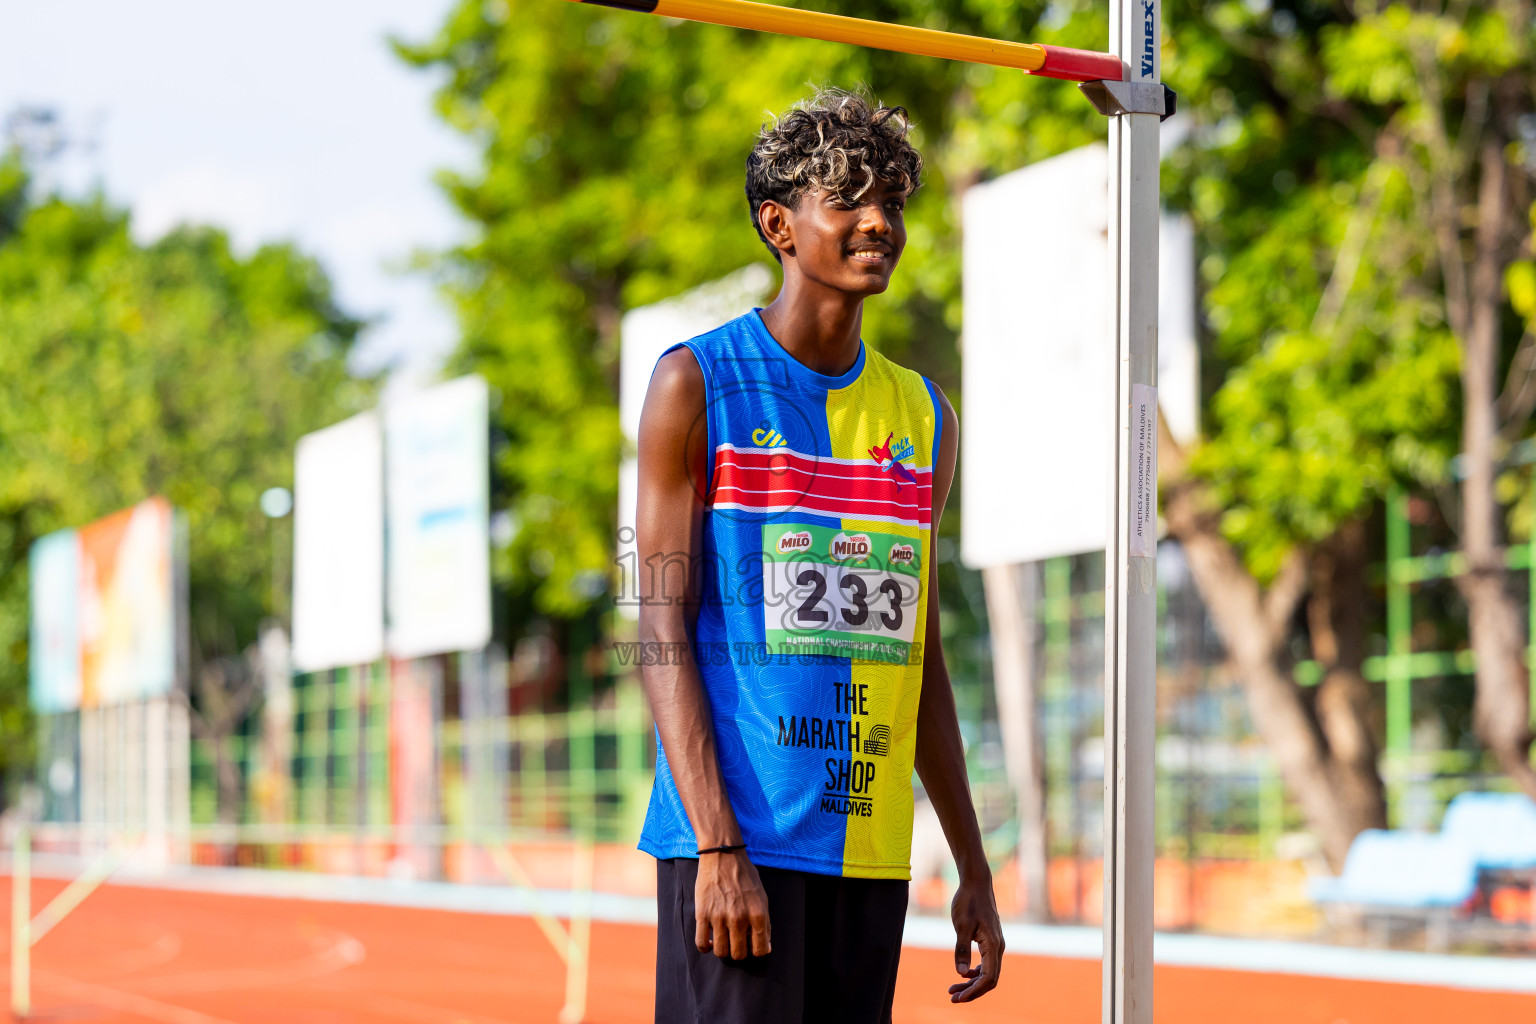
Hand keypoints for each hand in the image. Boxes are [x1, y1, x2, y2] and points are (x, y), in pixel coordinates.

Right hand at [694, 850, 771, 959]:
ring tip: (723, 939)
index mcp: (757, 914)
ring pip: (720, 952)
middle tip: (736, 941)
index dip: (756, 951)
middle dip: (739, 951)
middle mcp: (739, 918)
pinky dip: (705, 947)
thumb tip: (766, 948)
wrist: (723, 855)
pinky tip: (710, 940)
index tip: (751, 944)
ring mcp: (719, 917)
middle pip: (738, 954)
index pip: (760, 951)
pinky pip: (701, 944)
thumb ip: (765, 924)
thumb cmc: (745, 876)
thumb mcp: (762, 898)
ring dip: (723, 949)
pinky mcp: (702, 914)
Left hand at [948, 873, 1003, 1001]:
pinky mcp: (990, 941)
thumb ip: (961, 950)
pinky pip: (986, 963)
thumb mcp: (961, 925)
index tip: (958, 997)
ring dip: (972, 983)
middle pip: (989, 979)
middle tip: (952, 997)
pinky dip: (975, 972)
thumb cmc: (968, 902)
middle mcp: (998, 947)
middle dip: (972, 991)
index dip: (974, 991)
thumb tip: (960, 974)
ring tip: (953, 989)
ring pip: (987, 972)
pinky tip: (963, 974)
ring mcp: (995, 945)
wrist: (976, 883)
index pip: (988, 978)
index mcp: (993, 945)